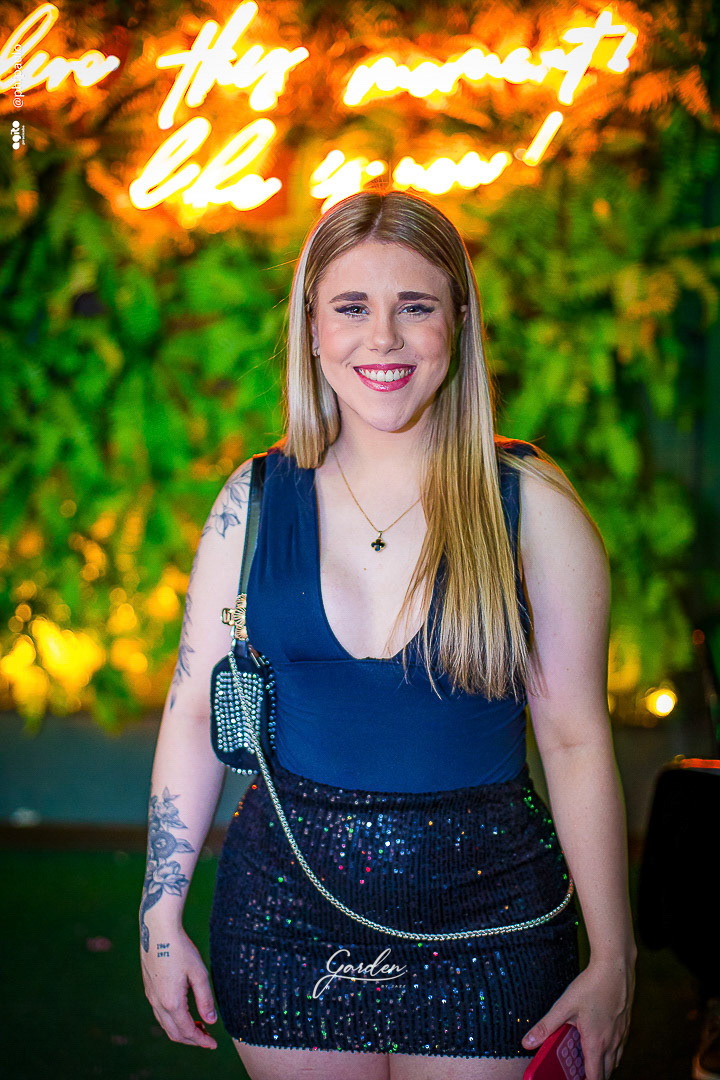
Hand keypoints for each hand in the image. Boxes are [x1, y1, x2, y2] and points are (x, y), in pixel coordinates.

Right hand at [140, 921, 218, 1049]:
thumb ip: (205, 999)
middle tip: (208, 1039)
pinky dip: (174, 1021)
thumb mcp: (198, 973)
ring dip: (182, 1031)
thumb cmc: (181, 949)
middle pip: (175, 1033)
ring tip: (199, 1027)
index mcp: (172, 1002)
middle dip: (192, 1039)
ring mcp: (151, 997)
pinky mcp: (149, 989)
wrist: (157, 930)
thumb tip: (211, 1021)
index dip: (201, 1041)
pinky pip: (160, 1014)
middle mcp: (158, 1003)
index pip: (187, 1031)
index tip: (214, 1044)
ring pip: (166, 1025)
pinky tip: (185, 1012)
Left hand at [521, 953, 635, 1078]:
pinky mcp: (626, 1025)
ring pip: (615, 1061)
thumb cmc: (591, 986)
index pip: (595, 1077)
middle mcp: (612, 1043)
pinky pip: (620, 1047)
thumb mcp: (564, 1006)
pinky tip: (602, 1041)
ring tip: (590, 1062)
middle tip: (579, 1074)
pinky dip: (611, 1053)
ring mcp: (621, 1035)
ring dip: (604, 1066)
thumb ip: (546, 1026)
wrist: (616, 967)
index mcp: (596, 1043)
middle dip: (594, 1076)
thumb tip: (527, 1043)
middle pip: (607, 1072)